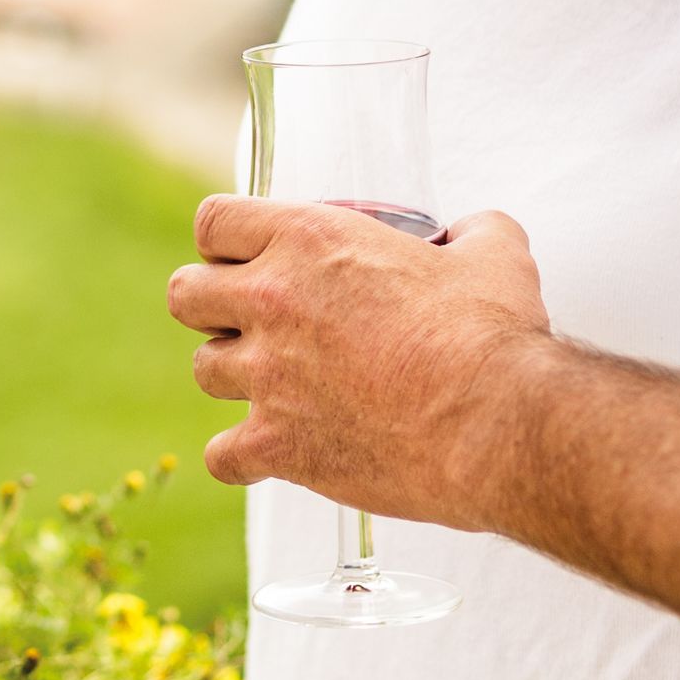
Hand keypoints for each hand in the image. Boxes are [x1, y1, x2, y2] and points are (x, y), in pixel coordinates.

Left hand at [165, 196, 554, 527]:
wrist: (493, 422)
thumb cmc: (489, 338)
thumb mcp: (491, 255)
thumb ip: (472, 233)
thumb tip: (478, 232)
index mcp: (309, 241)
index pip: (216, 222)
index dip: (226, 240)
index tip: (244, 256)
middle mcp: (273, 301)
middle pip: (185, 293)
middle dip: (211, 304)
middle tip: (249, 318)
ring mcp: (268, 375)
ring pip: (203, 368)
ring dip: (233, 374)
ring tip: (273, 382)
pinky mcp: (278, 443)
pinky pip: (222, 455)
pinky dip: (241, 457)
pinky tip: (270, 451)